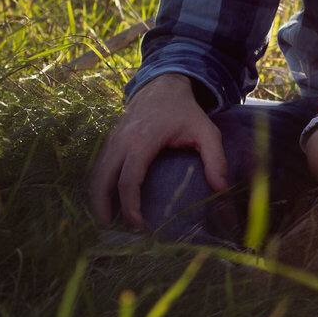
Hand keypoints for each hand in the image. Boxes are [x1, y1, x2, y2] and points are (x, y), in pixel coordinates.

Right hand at [88, 74, 226, 230]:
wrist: (162, 86)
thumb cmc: (186, 112)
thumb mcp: (207, 131)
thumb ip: (216, 160)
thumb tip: (222, 190)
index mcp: (143, 141)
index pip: (129, 181)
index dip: (130, 207)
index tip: (139, 226)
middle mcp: (121, 141)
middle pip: (101, 180)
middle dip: (102, 207)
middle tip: (110, 229)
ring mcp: (111, 140)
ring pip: (95, 174)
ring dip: (96, 198)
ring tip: (106, 220)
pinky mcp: (109, 141)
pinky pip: (98, 167)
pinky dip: (98, 185)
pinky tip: (106, 200)